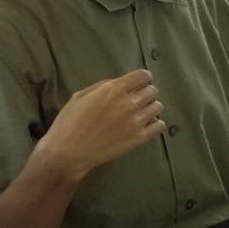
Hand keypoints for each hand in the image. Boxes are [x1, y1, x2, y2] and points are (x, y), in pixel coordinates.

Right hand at [36, 71, 164, 180]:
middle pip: (152, 91)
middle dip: (145, 93)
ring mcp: (136, 121)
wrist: (69, 152)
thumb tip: (119, 83)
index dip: (143, 78)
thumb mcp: (81, 96)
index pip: (143, 75)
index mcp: (113, 89)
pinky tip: (145, 126)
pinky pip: (160, 125)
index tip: (139, 84)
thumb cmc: (69, 122)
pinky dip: (155, 124)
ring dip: (150, 108)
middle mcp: (128, 102)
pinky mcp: (140, 137)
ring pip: (158, 107)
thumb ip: (103, 87)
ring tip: (140, 114)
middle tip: (136, 101)